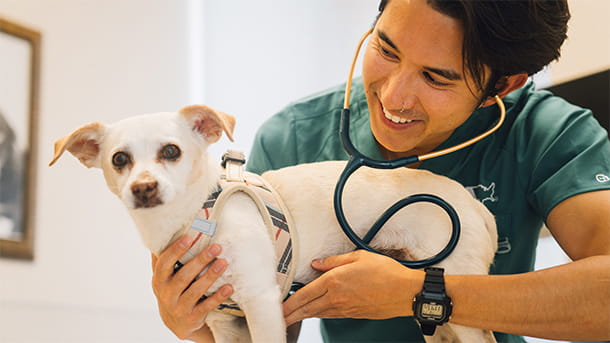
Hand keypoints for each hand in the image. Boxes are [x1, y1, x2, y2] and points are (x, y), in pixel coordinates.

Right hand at [151, 235, 232, 340]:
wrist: (176, 323)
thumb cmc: (172, 290)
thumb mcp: (165, 276)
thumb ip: (165, 257)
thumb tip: (168, 228)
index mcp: (159, 279)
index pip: (164, 263)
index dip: (176, 250)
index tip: (189, 237)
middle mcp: (166, 294)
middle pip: (183, 276)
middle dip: (200, 260)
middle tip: (216, 247)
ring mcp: (179, 307)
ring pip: (195, 291)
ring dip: (210, 276)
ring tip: (224, 262)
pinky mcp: (192, 317)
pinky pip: (206, 306)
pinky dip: (218, 296)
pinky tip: (229, 287)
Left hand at [283, 250, 423, 325]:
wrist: (406, 292)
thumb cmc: (386, 272)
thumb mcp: (358, 257)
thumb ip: (334, 261)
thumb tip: (316, 263)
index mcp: (335, 282)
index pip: (304, 295)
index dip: (288, 303)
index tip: (278, 307)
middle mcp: (337, 298)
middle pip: (306, 309)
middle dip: (290, 314)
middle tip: (278, 318)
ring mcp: (345, 309)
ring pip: (317, 314)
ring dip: (302, 316)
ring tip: (291, 316)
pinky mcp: (353, 314)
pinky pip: (330, 315)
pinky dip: (318, 315)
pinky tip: (314, 313)